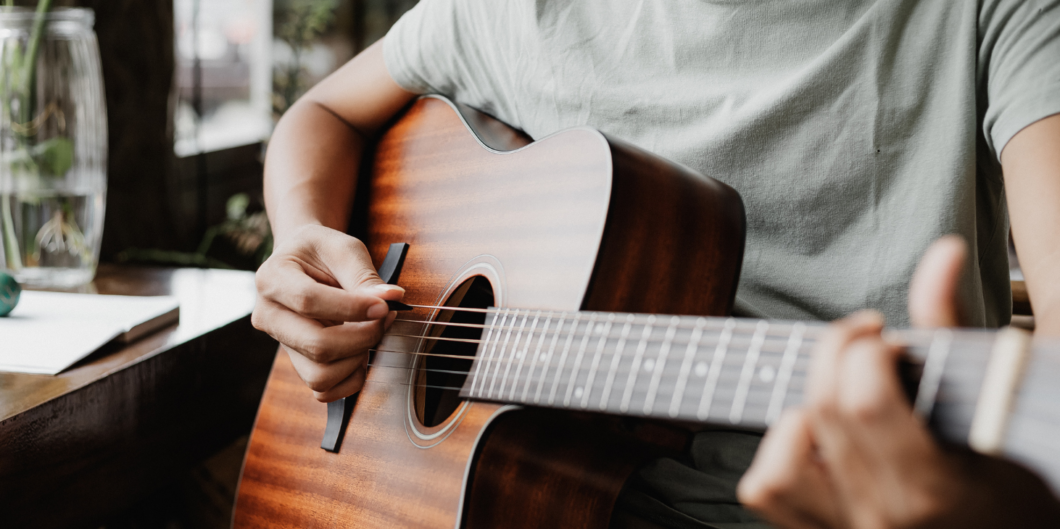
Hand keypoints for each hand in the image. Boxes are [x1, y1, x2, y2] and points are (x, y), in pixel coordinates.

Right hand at [252, 224, 404, 401]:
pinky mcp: (297, 362)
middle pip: (316, 345)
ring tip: (371, 332)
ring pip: (319, 375)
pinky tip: (360, 352)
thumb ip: (364, 275)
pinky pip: (323, 388)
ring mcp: (281, 343)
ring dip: (357, 359)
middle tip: (385, 318)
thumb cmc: (321, 252)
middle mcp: (269, 316)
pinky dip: (350, 378)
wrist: (304, 262)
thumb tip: (391, 298)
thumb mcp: (343, 249)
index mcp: (271, 278)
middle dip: (362, 336)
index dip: (352, 308)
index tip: (384, 305)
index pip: (309, 301)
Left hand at [737, 236, 1059, 527]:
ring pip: (776, 466)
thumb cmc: (1014, 466)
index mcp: (931, 488)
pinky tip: (820, 430)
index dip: (868, 351)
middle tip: (868, 346)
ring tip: (840, 397)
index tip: (891, 342)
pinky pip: (766, 490)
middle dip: (838, 357)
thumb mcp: (991, 400)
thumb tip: (944, 250)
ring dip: (800, 412)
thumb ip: (952, 326)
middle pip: (821, 412)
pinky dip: (779, 450)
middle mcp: (881, 515)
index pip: (862, 399)